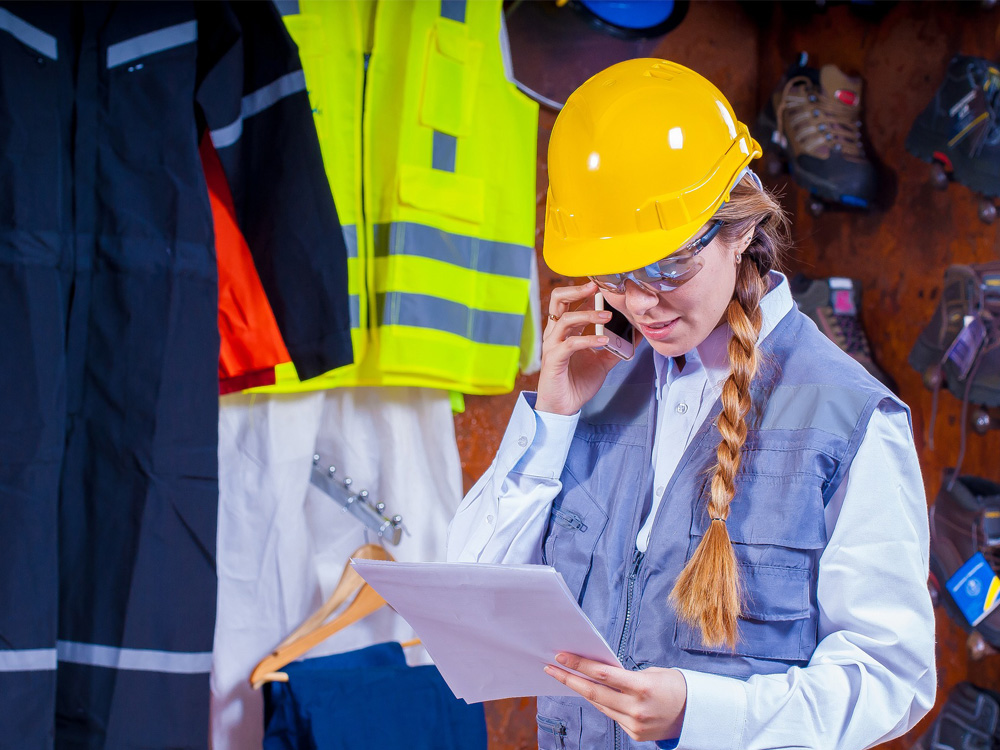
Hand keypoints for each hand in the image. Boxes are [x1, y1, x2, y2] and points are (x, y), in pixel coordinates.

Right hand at [536, 281, 621, 415]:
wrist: (563, 407)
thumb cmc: (577, 382)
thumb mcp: (601, 362)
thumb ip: (615, 347)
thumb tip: (635, 336)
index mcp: (565, 330)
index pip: (572, 301)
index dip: (587, 291)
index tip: (606, 285)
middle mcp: (556, 333)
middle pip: (558, 300)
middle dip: (577, 290)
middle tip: (596, 287)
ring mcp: (553, 345)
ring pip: (565, 319)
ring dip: (588, 315)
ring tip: (607, 317)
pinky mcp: (554, 360)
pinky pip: (570, 344)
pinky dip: (588, 339)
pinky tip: (603, 341)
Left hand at [544, 653, 686, 742]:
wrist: (696, 715)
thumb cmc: (675, 687)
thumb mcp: (653, 673)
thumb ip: (626, 676)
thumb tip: (600, 673)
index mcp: (642, 687)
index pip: (602, 674)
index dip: (579, 664)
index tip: (561, 656)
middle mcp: (636, 708)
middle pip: (593, 692)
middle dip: (569, 679)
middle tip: (551, 667)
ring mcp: (634, 724)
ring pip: (599, 705)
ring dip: (582, 690)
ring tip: (566, 677)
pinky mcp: (634, 734)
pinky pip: (611, 715)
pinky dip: (602, 703)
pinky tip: (591, 692)